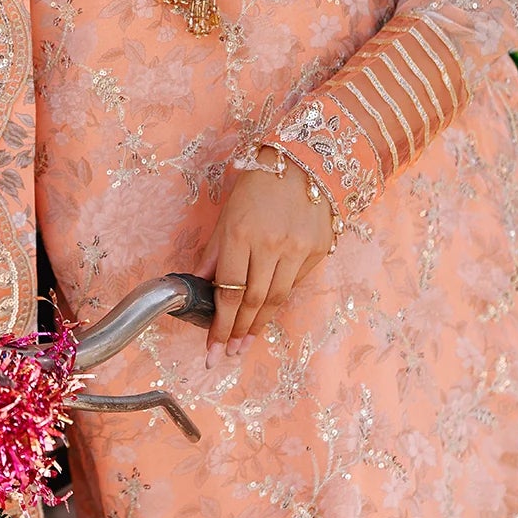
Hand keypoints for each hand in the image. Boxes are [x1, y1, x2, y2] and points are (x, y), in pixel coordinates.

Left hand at [198, 150, 334, 364]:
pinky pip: (294, 284)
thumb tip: (198, 286)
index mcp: (241, 234)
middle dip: (237, 332)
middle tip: (226, 354)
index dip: (219, 325)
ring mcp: (298, 250)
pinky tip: (265, 313)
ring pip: (276, 299)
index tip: (212, 348)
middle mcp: (270, 245)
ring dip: (258, 326)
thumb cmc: (259, 186)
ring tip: (244, 345)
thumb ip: (215, 253)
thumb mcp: (228, 215)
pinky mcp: (319, 251)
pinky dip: (278, 301)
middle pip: (252, 301)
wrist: (307, 163)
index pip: (228, 291)